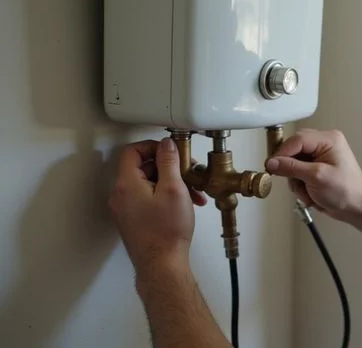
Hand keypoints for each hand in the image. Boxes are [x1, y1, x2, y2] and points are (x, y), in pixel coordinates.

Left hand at [109, 138, 206, 275]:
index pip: (132, 151)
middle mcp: (121, 196)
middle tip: (186, 171)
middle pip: (142, 168)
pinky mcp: (133, 220)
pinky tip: (183, 205)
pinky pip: (147, 199)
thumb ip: (169, 162)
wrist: (162, 264)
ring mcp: (125, 209)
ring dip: (170, 183)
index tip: (170, 150)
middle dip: (168, 167)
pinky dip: (165, 196)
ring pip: (148, 184)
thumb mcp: (174, 188)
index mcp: (127, 184)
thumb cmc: (167, 232)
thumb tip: (167, 145)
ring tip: (191, 192)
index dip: (152, 146)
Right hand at [265, 129, 361, 220]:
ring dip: (297, 182)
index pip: (297, 140)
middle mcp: (324, 144)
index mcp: (328, 140)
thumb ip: (292, 168)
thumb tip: (272, 162)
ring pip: (293, 164)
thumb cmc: (347, 191)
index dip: (282, 153)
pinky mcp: (316, 168)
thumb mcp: (316, 177)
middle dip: (292, 170)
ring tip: (308, 192)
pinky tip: (310, 194)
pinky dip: (300, 186)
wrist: (357, 207)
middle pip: (293, 151)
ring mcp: (320, 157)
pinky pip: (298, 173)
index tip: (272, 166)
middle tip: (296, 182)